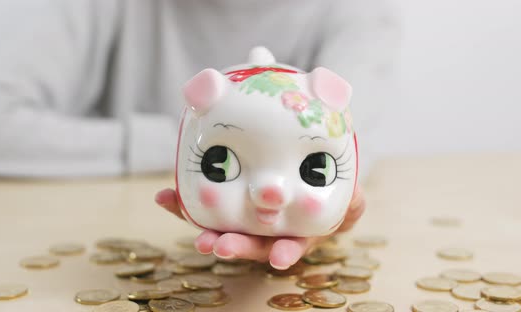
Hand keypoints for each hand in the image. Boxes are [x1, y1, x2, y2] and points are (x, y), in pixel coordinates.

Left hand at [155, 185, 364, 269]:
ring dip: (203, 227)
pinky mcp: (227, 205)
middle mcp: (268, 233)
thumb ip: (351, 201)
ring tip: (182, 218)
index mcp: (297, 233)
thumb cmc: (326, 195)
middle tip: (217, 246)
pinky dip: (184, 205)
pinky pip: (205, 207)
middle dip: (234, 246)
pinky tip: (165, 197)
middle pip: (251, 244)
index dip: (283, 253)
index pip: (290, 246)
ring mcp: (246, 220)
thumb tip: (355, 199)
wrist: (304, 180)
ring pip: (224, 228)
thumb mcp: (346, 198)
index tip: (278, 258)